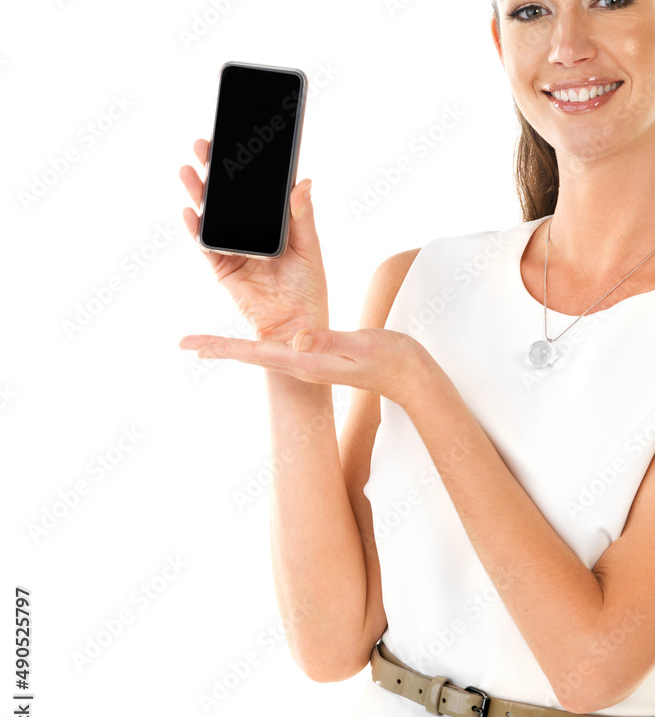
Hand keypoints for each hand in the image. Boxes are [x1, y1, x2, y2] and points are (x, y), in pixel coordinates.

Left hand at [178, 326, 429, 407]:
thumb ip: (329, 343)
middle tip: (185, 344)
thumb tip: (297, 340)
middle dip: (218, 348)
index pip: (255, 353)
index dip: (222, 348)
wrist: (408, 376)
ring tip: (207, 343)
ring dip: (233, 347)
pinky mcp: (316, 357)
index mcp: (306, 361)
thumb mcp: (360, 346)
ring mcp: (308, 363)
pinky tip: (251, 340)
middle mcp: (301, 364)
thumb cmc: (389, 360)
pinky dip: (257, 343)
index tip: (191, 347)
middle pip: (249, 355)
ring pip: (260, 354)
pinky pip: (278, 350)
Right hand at [179, 138, 328, 341]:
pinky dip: (195, 228)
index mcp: (276, 223)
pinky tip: (189, 211)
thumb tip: (303, 181)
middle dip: (216, 171)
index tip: (237, 140)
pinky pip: (205, 244)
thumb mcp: (309, 248)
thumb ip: (302, 216)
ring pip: (213, 215)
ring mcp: (235, 246)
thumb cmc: (308, 288)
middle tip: (205, 144)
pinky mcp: (222, 266)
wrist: (294, 326)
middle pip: (231, 197)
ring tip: (189, 170)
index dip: (247, 166)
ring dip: (200, 193)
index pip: (260, 189)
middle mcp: (253, 230)